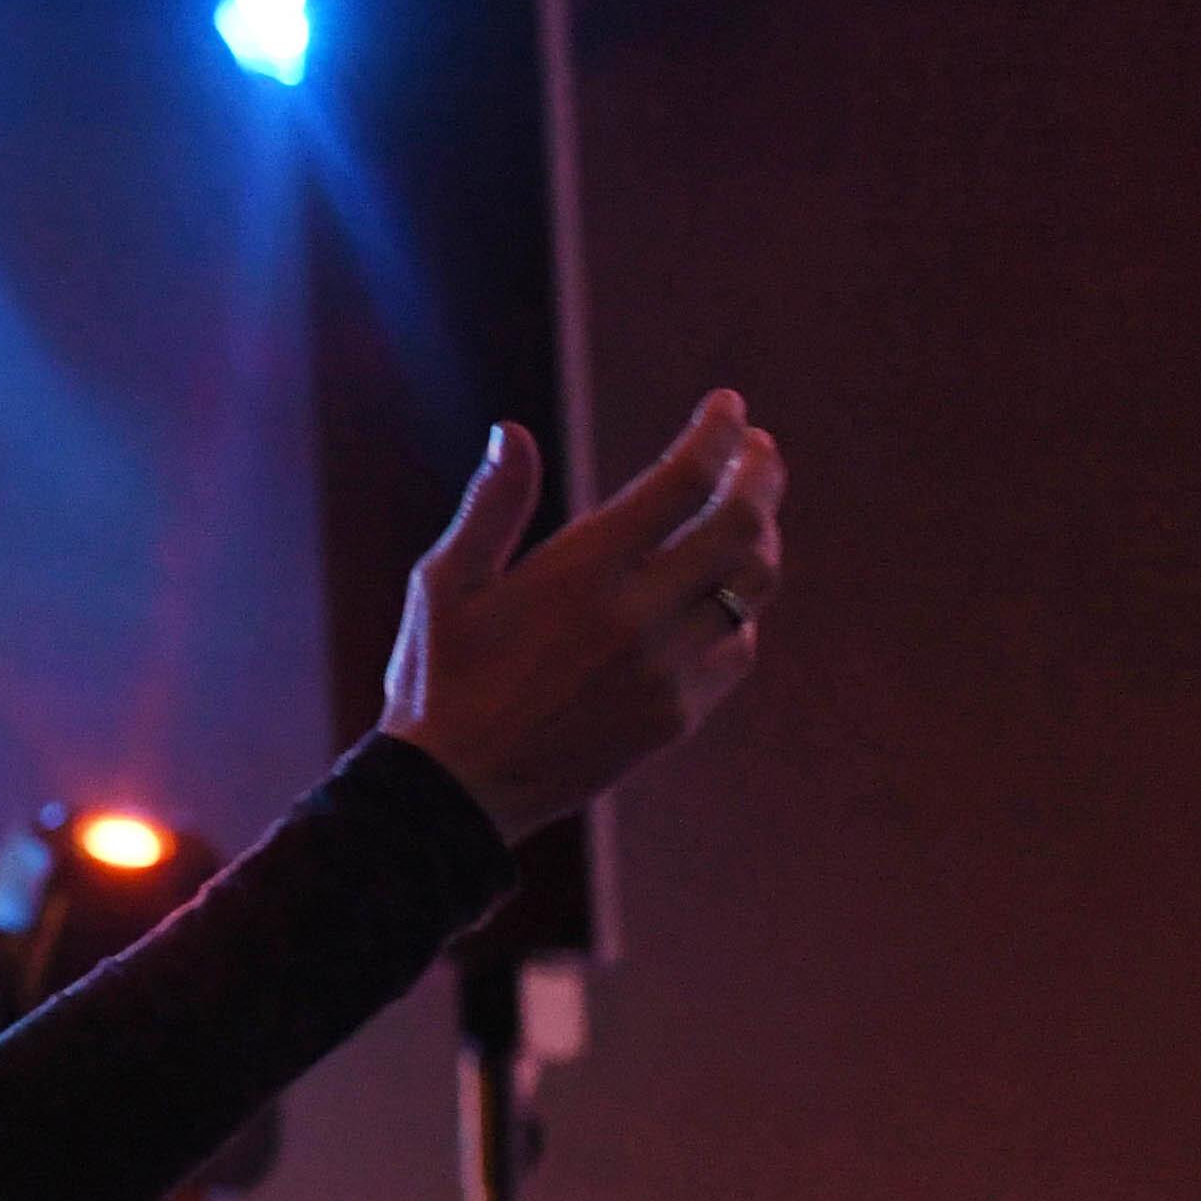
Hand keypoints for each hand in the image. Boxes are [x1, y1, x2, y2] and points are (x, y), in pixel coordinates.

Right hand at [376, 392, 782, 843]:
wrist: (454, 793)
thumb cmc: (438, 678)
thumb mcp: (444, 585)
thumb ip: (490, 506)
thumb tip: (512, 433)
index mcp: (580, 572)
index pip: (683, 479)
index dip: (718, 434)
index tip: (729, 407)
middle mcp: (636, 615)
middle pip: (742, 525)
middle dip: (761, 474)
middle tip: (760, 450)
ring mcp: (665, 669)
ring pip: (753, 586)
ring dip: (762, 538)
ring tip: (749, 516)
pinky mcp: (676, 714)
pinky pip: (737, 649)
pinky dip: (739, 612)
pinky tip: (719, 598)